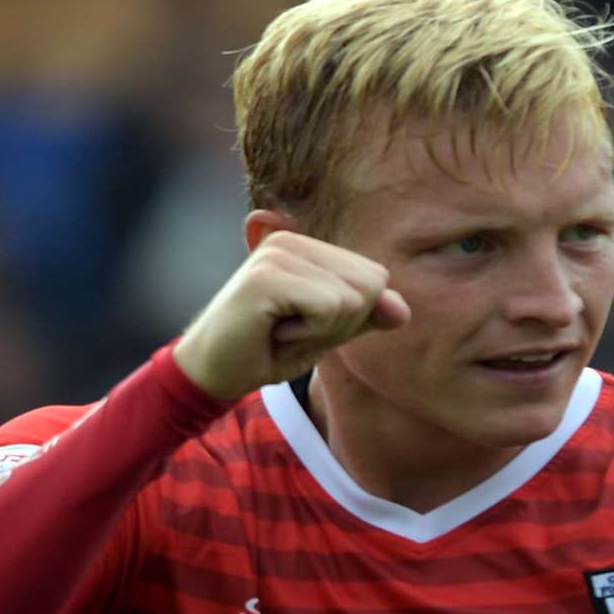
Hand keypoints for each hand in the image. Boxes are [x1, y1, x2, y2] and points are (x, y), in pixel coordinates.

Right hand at [174, 231, 410, 399]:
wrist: (212, 373)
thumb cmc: (266, 350)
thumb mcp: (326, 334)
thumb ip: (363, 317)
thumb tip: (402, 309)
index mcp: (306, 246)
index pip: (374, 278)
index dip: (351, 317)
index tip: (305, 324)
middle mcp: (292, 240)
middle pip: (370, 285)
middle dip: (341, 325)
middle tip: (293, 331)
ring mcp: (277, 254)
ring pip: (351, 300)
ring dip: (322, 332)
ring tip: (280, 331)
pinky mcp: (266, 276)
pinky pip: (328, 308)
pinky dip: (309, 335)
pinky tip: (273, 332)